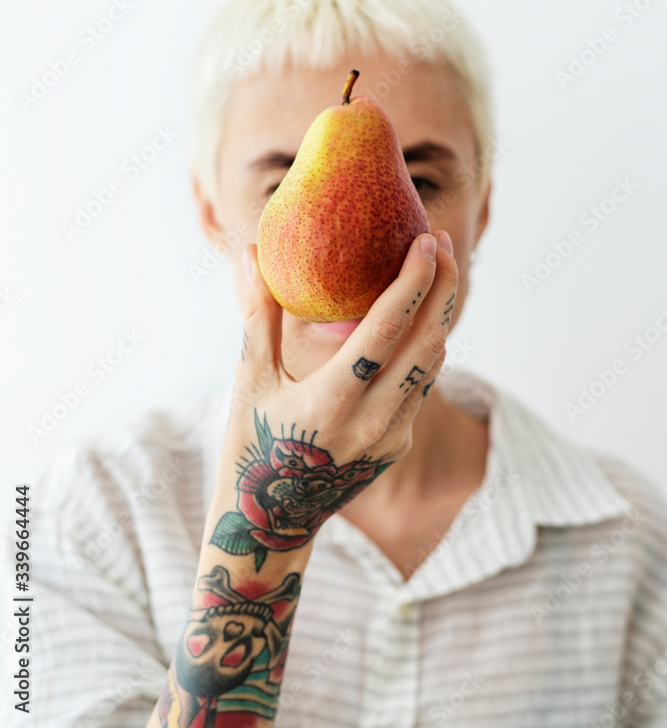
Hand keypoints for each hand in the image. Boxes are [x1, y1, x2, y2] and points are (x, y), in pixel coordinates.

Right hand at [215, 230, 457, 568]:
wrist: (270, 523)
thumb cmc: (251, 442)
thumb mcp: (249, 379)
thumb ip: (258, 314)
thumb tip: (251, 251)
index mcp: (331, 401)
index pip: (388, 329)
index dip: (413, 280)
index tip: (426, 239)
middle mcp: (372, 422)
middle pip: (428, 340)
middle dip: (443, 285)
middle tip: (440, 240)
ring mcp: (392, 438)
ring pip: (434, 363)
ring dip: (440, 313)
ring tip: (436, 269)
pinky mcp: (399, 446)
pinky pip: (424, 386)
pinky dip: (426, 346)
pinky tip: (417, 318)